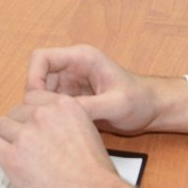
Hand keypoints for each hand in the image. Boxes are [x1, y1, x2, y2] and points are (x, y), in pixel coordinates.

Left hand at [0, 91, 144, 187]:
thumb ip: (62, 121)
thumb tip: (40, 122)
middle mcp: (43, 115)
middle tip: (26, 149)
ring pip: (0, 126)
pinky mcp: (12, 158)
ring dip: (6, 140)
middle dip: (19, 129)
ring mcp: (26, 135)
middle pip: (15, 112)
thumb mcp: (87, 131)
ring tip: (17, 157)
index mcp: (63, 105)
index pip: (32, 99)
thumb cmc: (96, 175)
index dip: (31, 116)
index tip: (33, 129)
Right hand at [26, 44, 187, 135]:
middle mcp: (73, 67)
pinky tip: (59, 130)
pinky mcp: (73, 97)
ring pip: (43, 92)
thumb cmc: (140, 101)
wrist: (153, 109)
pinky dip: (52, 116)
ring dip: (44, 109)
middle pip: (38, 76)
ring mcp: (71, 82)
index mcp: (81, 58)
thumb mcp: (116, 105)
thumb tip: (60, 114)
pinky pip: (53, 104)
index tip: (37, 102)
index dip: (33, 78)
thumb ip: (89, 107)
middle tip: (42, 120)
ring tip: (51, 127)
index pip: (41, 58)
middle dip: (37, 98)